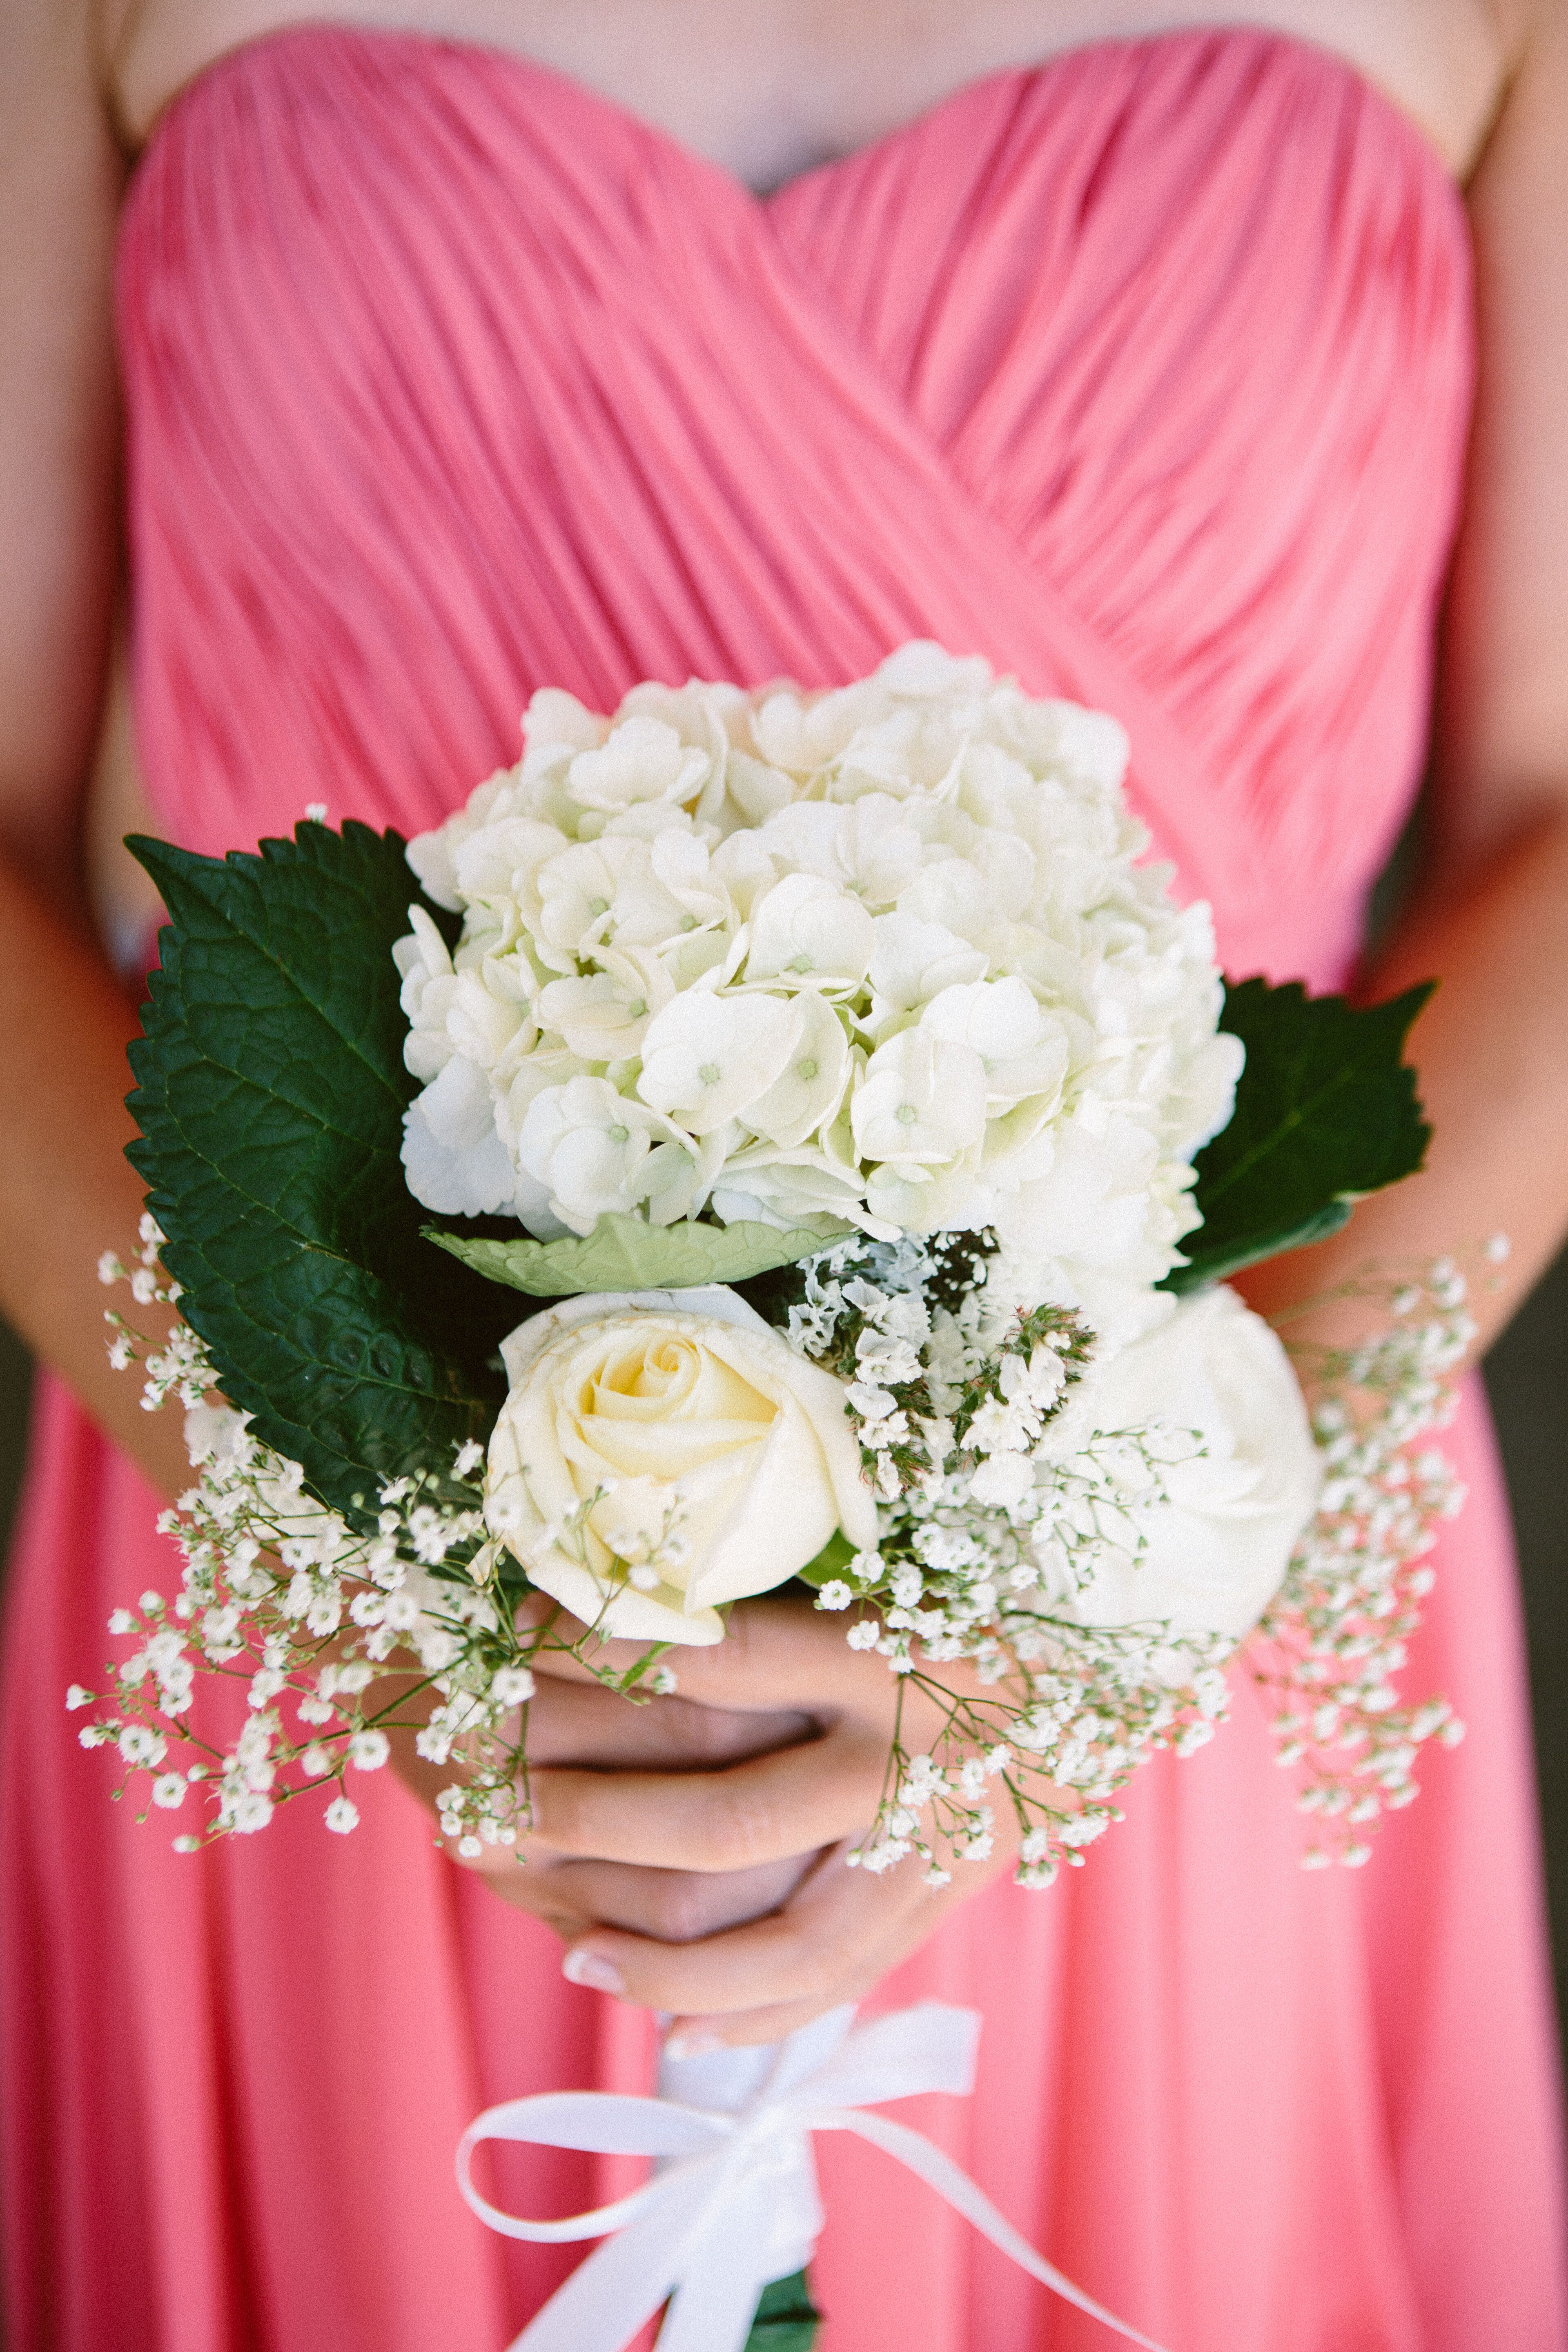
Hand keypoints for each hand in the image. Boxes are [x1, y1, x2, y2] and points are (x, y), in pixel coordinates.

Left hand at [396, 1600, 1033, 2050]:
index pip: (717, 1661)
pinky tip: (677, 2031)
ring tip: (571, 1952)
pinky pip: (842, 1981)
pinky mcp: (950, 1901)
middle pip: (727, 1818)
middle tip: (494, 1814)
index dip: (605, 1654)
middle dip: (599, 1822)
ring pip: (782, 1933)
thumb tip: (610, 1596)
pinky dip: (755, 2013)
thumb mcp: (883, 1565)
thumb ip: (765, 1597)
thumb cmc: (969, 1593)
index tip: (515, 1641)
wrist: (1106, 1670)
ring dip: (665, 1956)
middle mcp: (914, 1756)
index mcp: (895, 1649)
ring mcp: (938, 1846)